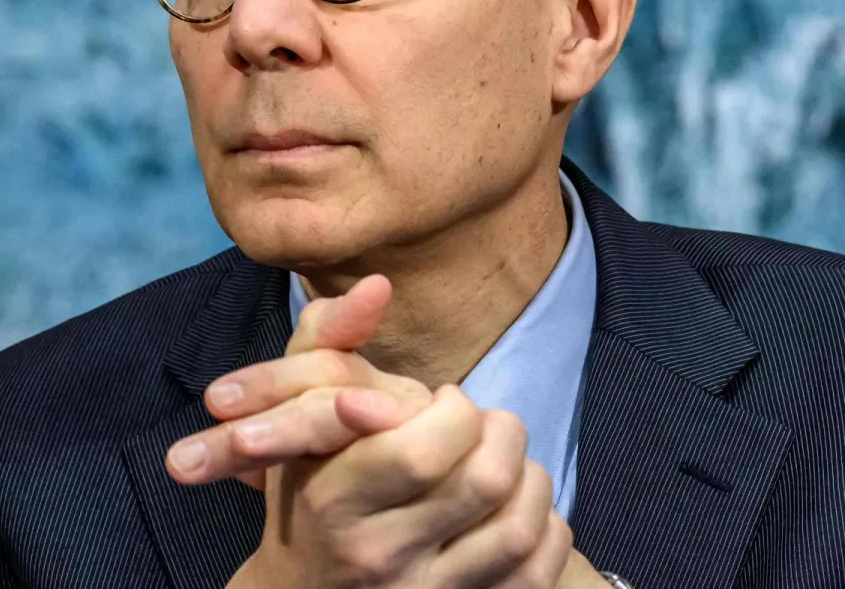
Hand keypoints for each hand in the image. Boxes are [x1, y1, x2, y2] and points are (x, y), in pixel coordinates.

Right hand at [168, 275, 603, 586]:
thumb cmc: (308, 489)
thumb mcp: (298, 411)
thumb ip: (329, 338)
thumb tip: (378, 284)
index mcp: (335, 501)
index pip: (423, 450)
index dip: (452, 412)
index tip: (441, 405)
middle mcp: (379, 557)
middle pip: (485, 480)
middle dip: (499, 433)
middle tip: (481, 428)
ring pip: (521, 523)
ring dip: (528, 477)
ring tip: (499, 463)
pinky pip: (540, 565)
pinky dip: (546, 527)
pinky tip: (515, 507)